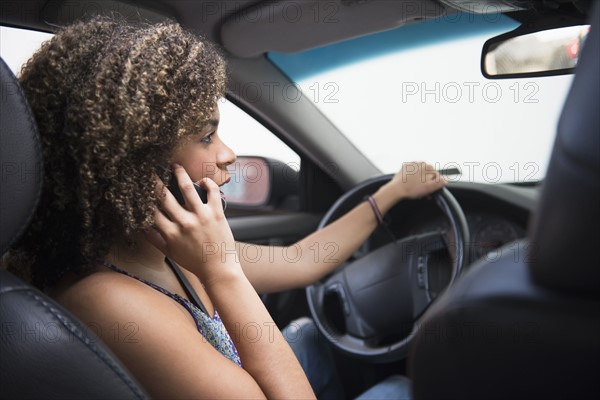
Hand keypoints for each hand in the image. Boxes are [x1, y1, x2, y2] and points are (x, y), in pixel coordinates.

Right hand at [145, 164, 240, 283]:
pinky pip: (212, 191)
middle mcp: (184, 222)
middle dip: (155, 181)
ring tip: (175, 166)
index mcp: (171, 233)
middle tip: (151, 170)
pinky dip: (207, 182)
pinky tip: (202, 181)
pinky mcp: (217, 213)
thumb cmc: (194, 262)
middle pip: (164, 196)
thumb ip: (155, 239)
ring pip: (187, 187)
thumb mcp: (170, 253)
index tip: (140, 187)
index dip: (144, 197)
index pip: (152, 210)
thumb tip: (141, 227)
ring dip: (179, 173)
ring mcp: (201, 216)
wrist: (219, 270)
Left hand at [388, 161, 446, 200]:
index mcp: (429, 167)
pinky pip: (412, 173)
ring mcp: (412, 164)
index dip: (434, 186)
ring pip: (420, 173)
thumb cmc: (412, 190)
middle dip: (426, 182)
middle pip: (428, 174)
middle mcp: (421, 163)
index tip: (429, 192)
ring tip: (415, 189)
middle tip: (422, 192)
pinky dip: (412, 178)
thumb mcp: (429, 188)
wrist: (396, 189)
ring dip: (420, 180)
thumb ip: (439, 183)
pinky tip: (410, 184)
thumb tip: (445, 180)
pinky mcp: (404, 167)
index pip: (436, 177)